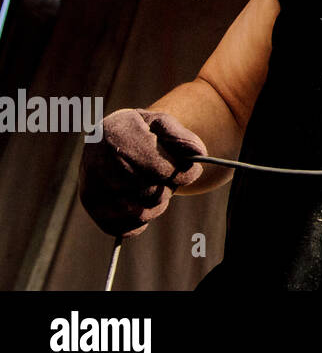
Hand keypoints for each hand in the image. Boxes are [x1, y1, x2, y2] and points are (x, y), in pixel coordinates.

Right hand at [78, 108, 206, 237]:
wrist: (108, 137)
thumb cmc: (141, 131)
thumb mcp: (162, 123)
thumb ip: (182, 138)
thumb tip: (198, 155)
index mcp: (118, 136)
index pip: (162, 170)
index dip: (182, 173)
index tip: (188, 168)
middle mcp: (99, 165)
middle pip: (153, 194)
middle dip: (168, 186)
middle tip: (164, 174)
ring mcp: (92, 189)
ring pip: (142, 213)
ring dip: (157, 203)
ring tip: (152, 184)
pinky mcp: (93, 209)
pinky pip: (126, 229)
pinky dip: (141, 219)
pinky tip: (140, 200)